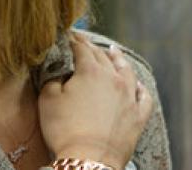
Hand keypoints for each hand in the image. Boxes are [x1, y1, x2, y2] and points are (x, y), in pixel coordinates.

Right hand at [38, 33, 152, 168]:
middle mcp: (113, 79)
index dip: (73, 40)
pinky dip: (139, 87)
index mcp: (90, 71)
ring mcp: (129, 98)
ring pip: (126, 71)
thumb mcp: (48, 98)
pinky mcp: (138, 117)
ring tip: (113, 52)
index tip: (67, 35)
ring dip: (118, 59)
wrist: (89, 160)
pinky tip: (136, 84)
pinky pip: (144, 96)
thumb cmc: (64, 129)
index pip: (81, 48)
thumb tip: (58, 69)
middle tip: (83, 41)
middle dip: (91, 47)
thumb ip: (53, 77)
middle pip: (102, 56)